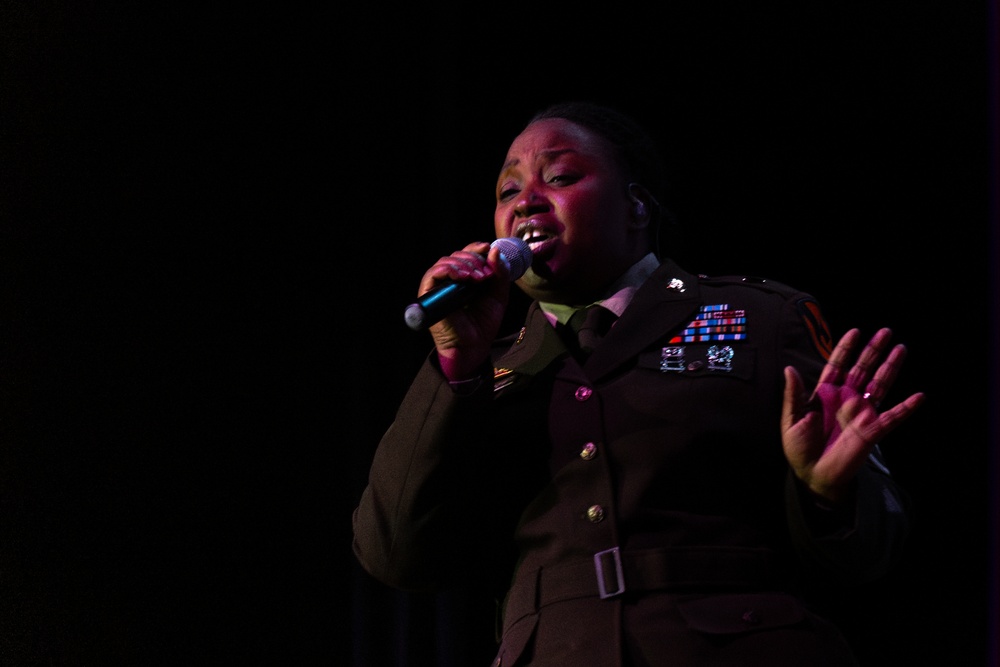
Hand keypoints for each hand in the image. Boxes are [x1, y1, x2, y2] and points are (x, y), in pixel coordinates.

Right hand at [419, 242, 511, 381]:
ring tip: (477, 278)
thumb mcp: (498, 295)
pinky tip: (463, 278)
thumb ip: (500, 274)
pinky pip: (433, 274)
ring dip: (463, 264)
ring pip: (445, 261)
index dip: (475, 248)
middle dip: (473, 259)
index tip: (487, 248)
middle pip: (457, 255)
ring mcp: (439, 286)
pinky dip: (448, 270)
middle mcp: (450, 279)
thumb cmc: (484, 323)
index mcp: (466, 277)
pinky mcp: (429, 294)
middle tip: (485, 275)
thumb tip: (494, 250)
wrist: (474, 345)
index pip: (466, 253)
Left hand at [781, 328, 924, 503]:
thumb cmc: (799, 447)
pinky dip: (906, 408)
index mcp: (825, 393)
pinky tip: (920, 396)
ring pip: (880, 385)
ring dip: (890, 368)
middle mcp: (846, 399)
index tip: (856, 331)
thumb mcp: (791, 419)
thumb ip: (794, 395)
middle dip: (873, 350)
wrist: (812, 474)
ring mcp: (861, 413)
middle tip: (886, 331)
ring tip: (901, 349)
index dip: (846, 349)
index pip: (838, 365)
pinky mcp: (872, 431)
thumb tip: (789, 369)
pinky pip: (893, 417)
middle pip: (863, 369)